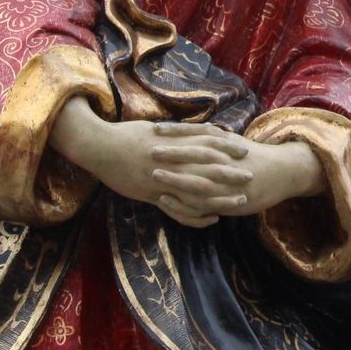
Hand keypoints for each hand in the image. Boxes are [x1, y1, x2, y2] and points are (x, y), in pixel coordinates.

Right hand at [49, 99, 252, 227]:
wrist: (99, 147)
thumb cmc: (124, 135)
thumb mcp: (153, 130)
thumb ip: (175, 134)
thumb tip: (192, 131)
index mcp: (173, 142)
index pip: (206, 144)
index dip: (227, 148)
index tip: (244, 149)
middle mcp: (172, 161)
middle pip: (208, 168)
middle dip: (231, 173)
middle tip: (251, 176)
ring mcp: (164, 180)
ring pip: (198, 191)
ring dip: (221, 197)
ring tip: (240, 201)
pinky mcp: (154, 195)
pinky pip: (180, 209)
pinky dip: (197, 215)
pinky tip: (213, 219)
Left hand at [151, 121, 323, 220]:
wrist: (282, 173)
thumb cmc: (256, 157)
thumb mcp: (236, 142)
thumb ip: (217, 137)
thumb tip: (201, 127)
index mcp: (224, 143)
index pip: (196, 133)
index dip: (175, 131)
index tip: (154, 128)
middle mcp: (224, 159)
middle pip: (194, 154)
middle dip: (171, 151)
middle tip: (148, 149)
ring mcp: (225, 180)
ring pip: (196, 178)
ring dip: (174, 176)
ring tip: (153, 174)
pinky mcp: (226, 198)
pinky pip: (200, 201)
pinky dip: (182, 200)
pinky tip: (164, 201)